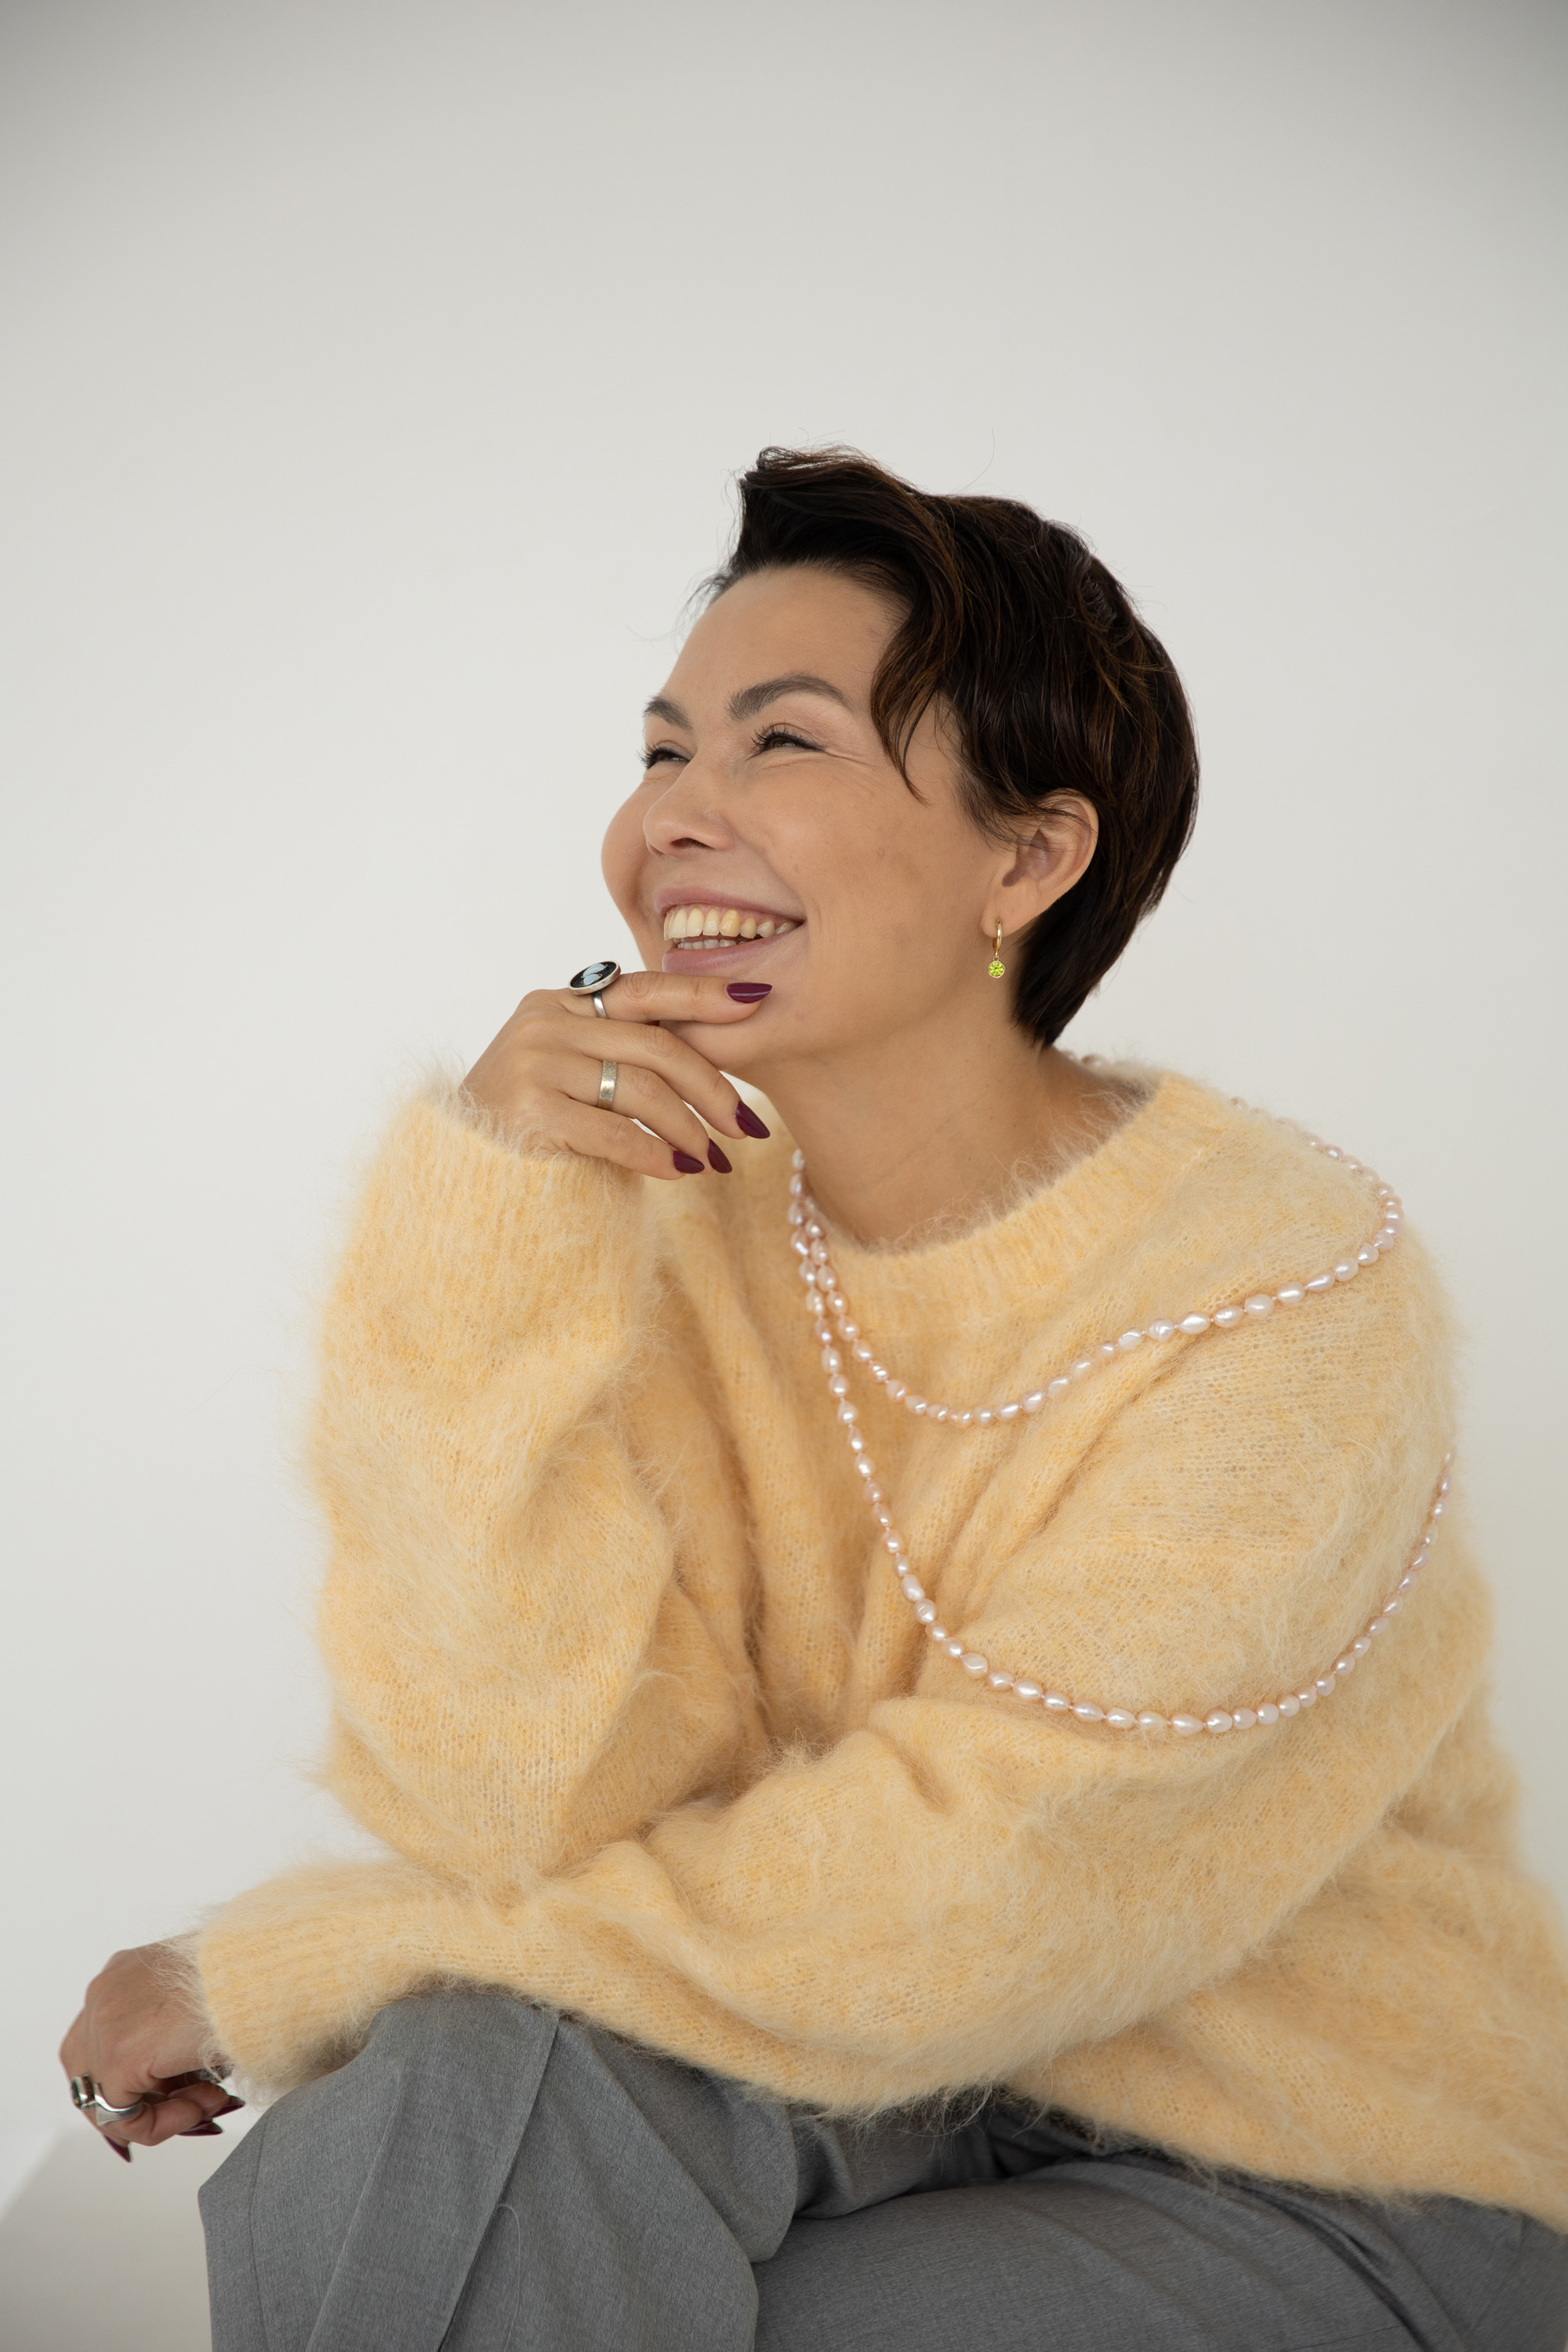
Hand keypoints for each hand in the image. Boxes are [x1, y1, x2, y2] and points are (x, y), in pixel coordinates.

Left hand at [59, 1943, 241, 2155]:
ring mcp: (104, 2025)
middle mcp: (104, 1994)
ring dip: (162, 2112)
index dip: (140, 2077)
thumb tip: (180, 2080)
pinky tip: (207, 2103)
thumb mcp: (202, 2001)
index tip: (188, 2089)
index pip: (104, 2042)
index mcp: (123, 1973)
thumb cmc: (251, 1975)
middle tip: (191, 2105)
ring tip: (212, 2101)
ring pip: (110, 2100)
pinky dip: (164, 2124)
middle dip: (141, 2100)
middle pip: (95, 2073)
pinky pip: (126, 2118)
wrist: (263, 1969)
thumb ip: (175, 2032)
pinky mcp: (118, 2057)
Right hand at [461, 969, 771, 1178]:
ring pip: (642, 1089)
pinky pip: (616, 1132)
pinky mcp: (531, 1111)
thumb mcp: (573, 1071)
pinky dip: (656, 1154)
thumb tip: (710, 1048)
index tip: (754, 999)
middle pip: (654, 1044)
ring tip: (713, 1160)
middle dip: (712, 1086)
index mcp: (558, 1004)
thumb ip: (622, 1048)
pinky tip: (679, 1172)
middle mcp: (543, 1023)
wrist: (459, 1175)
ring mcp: (533, 1063)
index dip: (702, 993)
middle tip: (747, 1123)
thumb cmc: (529, 1125)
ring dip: (689, 1129)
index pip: (644, 989)